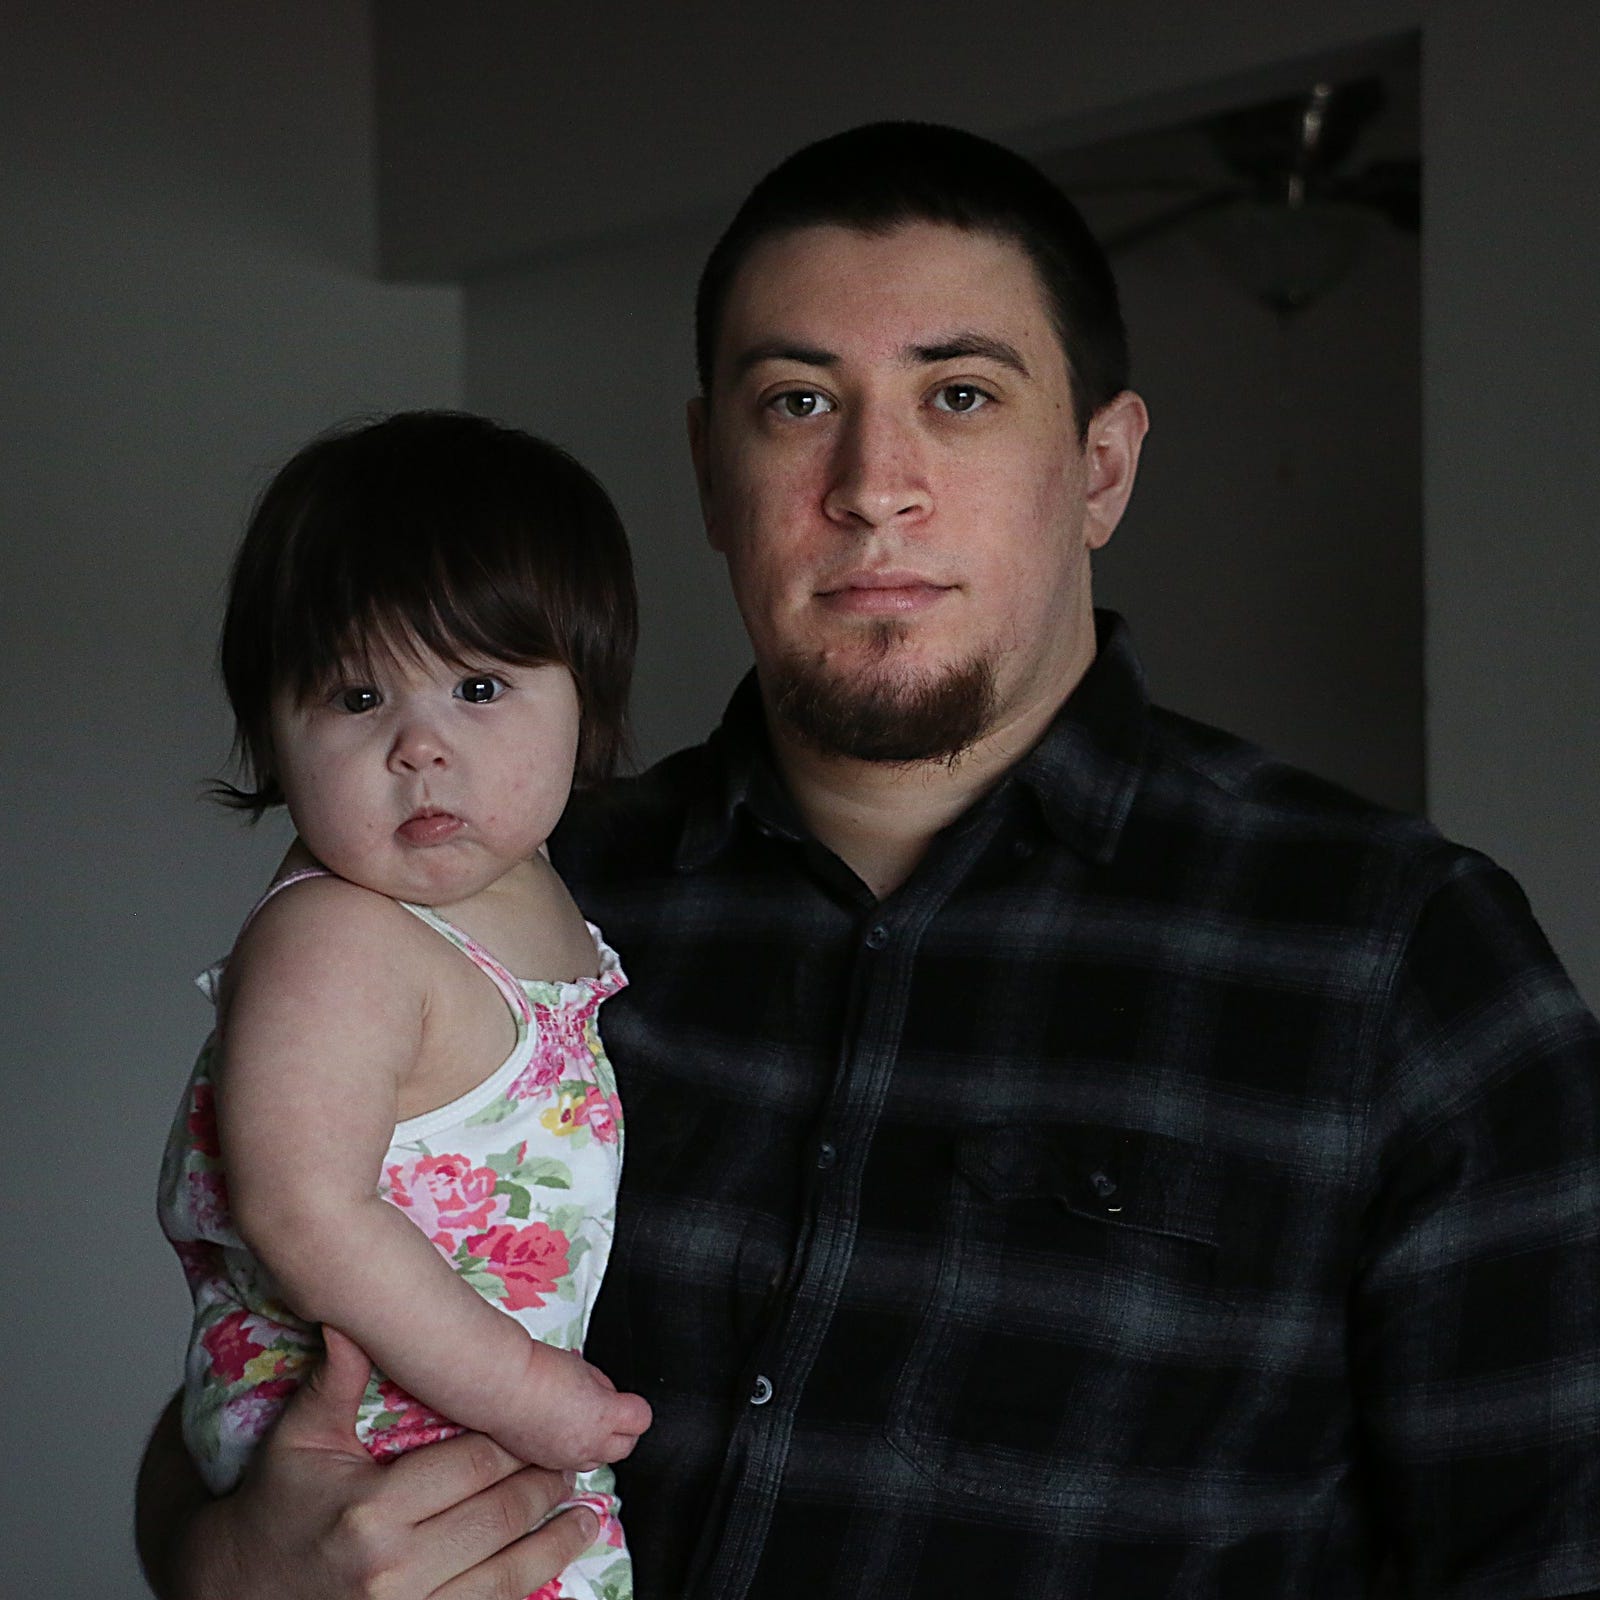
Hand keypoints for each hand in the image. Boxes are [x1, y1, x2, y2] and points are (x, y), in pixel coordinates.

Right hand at [178, 1327, 597, 1599]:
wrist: (230, 1596)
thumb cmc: (270, 1512)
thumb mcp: (296, 1441)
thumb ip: (334, 1381)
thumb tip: (349, 1317)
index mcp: (372, 1512)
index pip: (472, 1465)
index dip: (517, 1443)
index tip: (544, 1426)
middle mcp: (394, 1570)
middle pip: (499, 1515)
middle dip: (545, 1485)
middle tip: (574, 1460)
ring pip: (505, 1574)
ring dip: (554, 1543)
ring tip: (587, 1515)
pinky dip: (526, 1590)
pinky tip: (551, 1566)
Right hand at [501, 1341, 652, 1471]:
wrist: (498, 1384)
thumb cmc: (537, 1368)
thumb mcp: (584, 1368)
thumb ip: (602, 1388)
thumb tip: (606, 1398)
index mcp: (603, 1416)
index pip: (641, 1419)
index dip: (632, 1407)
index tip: (624, 1399)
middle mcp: (587, 1445)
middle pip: (625, 1446)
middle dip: (621, 1429)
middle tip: (607, 1410)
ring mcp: (564, 1460)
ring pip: (597, 1460)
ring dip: (595, 1444)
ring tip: (578, 1420)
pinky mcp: (543, 1465)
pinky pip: (569, 1464)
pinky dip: (569, 1450)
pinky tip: (556, 1430)